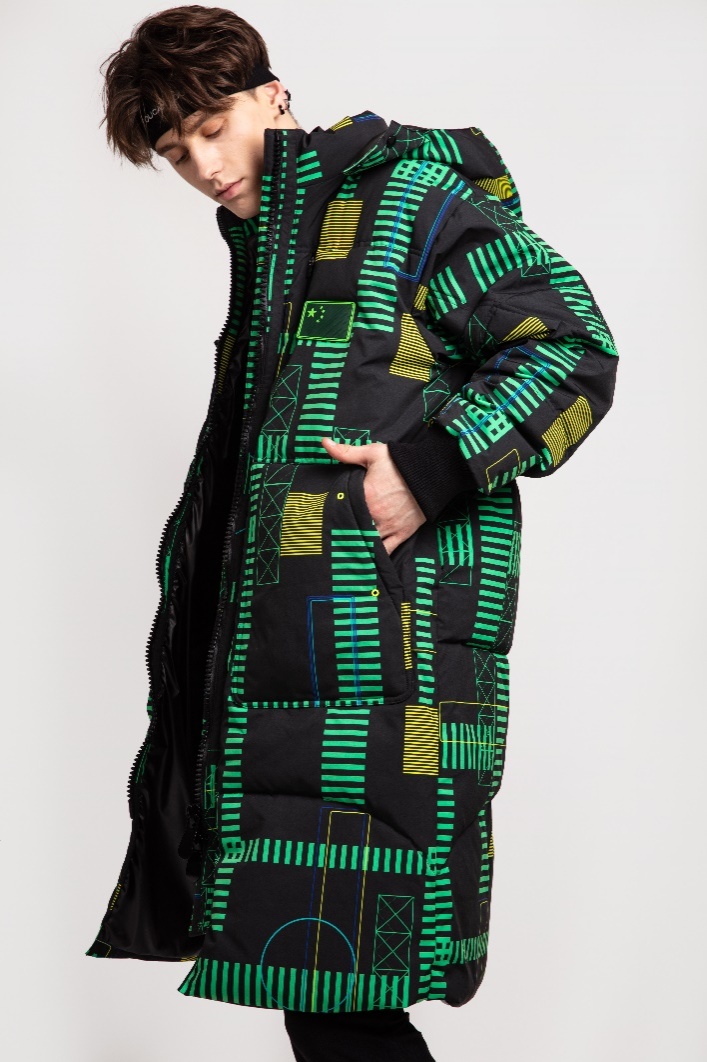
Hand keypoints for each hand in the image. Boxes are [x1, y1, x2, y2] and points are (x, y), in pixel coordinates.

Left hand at [320, 437, 426, 553]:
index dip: (333, 513)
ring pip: (368, 543)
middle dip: (343, 532)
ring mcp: (389, 527)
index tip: (324, 516)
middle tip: (332, 536)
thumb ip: (346, 452)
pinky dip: (376, 556)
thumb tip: (324, 442)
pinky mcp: (402, 533)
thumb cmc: (400, 462)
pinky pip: (387, 551)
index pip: (342, 509)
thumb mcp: (372, 453)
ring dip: (358, 545)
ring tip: (346, 550)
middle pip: (353, 528)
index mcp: (365, 496)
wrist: (432, 471)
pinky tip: (366, 560)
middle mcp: (376, 515)